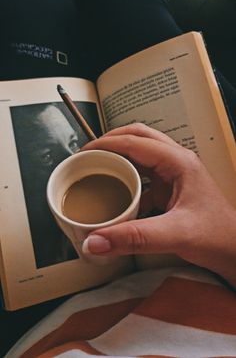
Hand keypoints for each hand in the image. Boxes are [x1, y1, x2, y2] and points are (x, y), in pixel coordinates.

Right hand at [82, 123, 235, 287]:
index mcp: (179, 162)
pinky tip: (116, 190)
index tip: (83, 153)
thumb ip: (133, 238)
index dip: (106, 144)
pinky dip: (127, 175)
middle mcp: (177, 161)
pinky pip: (144, 172)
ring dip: (119, 156)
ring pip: (141, 152)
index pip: (135, 141)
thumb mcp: (174, 235)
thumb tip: (95, 239)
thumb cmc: (217, 237)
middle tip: (88, 154)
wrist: (235, 250)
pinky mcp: (172, 187)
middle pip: (138, 137)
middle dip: (111, 141)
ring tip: (98, 166)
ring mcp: (175, 173)